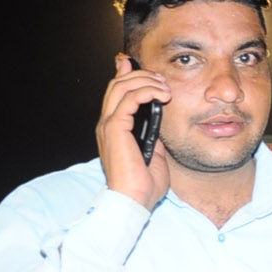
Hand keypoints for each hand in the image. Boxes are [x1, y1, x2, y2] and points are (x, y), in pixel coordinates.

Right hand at [96, 55, 170, 210]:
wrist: (134, 201)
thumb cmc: (143, 186)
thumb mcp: (154, 156)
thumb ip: (153, 138)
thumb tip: (159, 126)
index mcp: (114, 130)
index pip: (116, 94)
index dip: (127, 76)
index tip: (145, 70)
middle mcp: (106, 124)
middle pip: (117, 85)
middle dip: (140, 75)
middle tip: (161, 80)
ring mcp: (108, 125)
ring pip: (121, 86)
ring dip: (145, 81)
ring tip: (164, 87)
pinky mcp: (115, 128)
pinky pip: (129, 98)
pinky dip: (147, 91)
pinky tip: (162, 95)